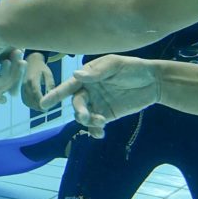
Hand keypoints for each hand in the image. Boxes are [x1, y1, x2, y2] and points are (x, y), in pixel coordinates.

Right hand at [21, 52, 55, 109]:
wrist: (31, 62)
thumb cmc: (42, 68)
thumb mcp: (48, 74)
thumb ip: (50, 85)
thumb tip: (52, 96)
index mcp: (32, 79)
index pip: (36, 93)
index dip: (41, 102)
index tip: (48, 107)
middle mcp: (25, 84)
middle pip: (31, 99)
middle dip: (39, 106)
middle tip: (47, 109)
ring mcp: (21, 88)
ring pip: (27, 101)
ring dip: (34, 107)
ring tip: (43, 108)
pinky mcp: (20, 90)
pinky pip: (24, 100)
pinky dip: (30, 104)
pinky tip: (37, 105)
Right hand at [40, 55, 160, 136]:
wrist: (154, 82)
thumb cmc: (133, 68)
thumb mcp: (116, 65)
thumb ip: (97, 72)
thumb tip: (76, 75)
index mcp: (88, 76)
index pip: (69, 85)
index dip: (55, 94)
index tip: (44, 103)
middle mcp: (89, 90)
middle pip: (76, 103)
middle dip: (78, 111)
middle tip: (85, 117)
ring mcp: (98, 103)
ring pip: (84, 116)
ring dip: (88, 121)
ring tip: (101, 122)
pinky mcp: (107, 115)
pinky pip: (95, 126)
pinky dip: (94, 131)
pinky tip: (100, 133)